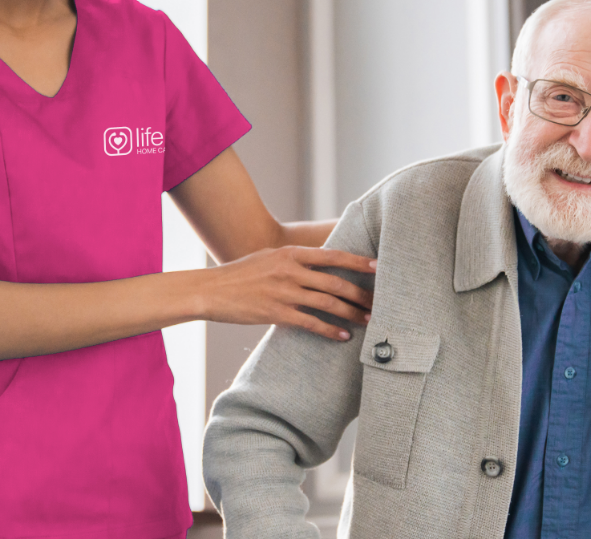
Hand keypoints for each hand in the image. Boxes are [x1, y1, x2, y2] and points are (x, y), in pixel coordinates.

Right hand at [197, 246, 376, 340]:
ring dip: (352, 313)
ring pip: (328, 304)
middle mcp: (290, 271)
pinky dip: (331, 330)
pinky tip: (344, 336)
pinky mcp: (277, 313)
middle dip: (361, 293)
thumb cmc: (240, 274)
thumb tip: (320, 264)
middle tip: (380, 301)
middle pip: (335, 283)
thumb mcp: (268, 257)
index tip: (378, 267)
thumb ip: (294, 260)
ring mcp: (284, 292)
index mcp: (290, 253)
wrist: (211, 290)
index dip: (358, 261)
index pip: (333, 255)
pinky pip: (311, 323)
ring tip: (368, 319)